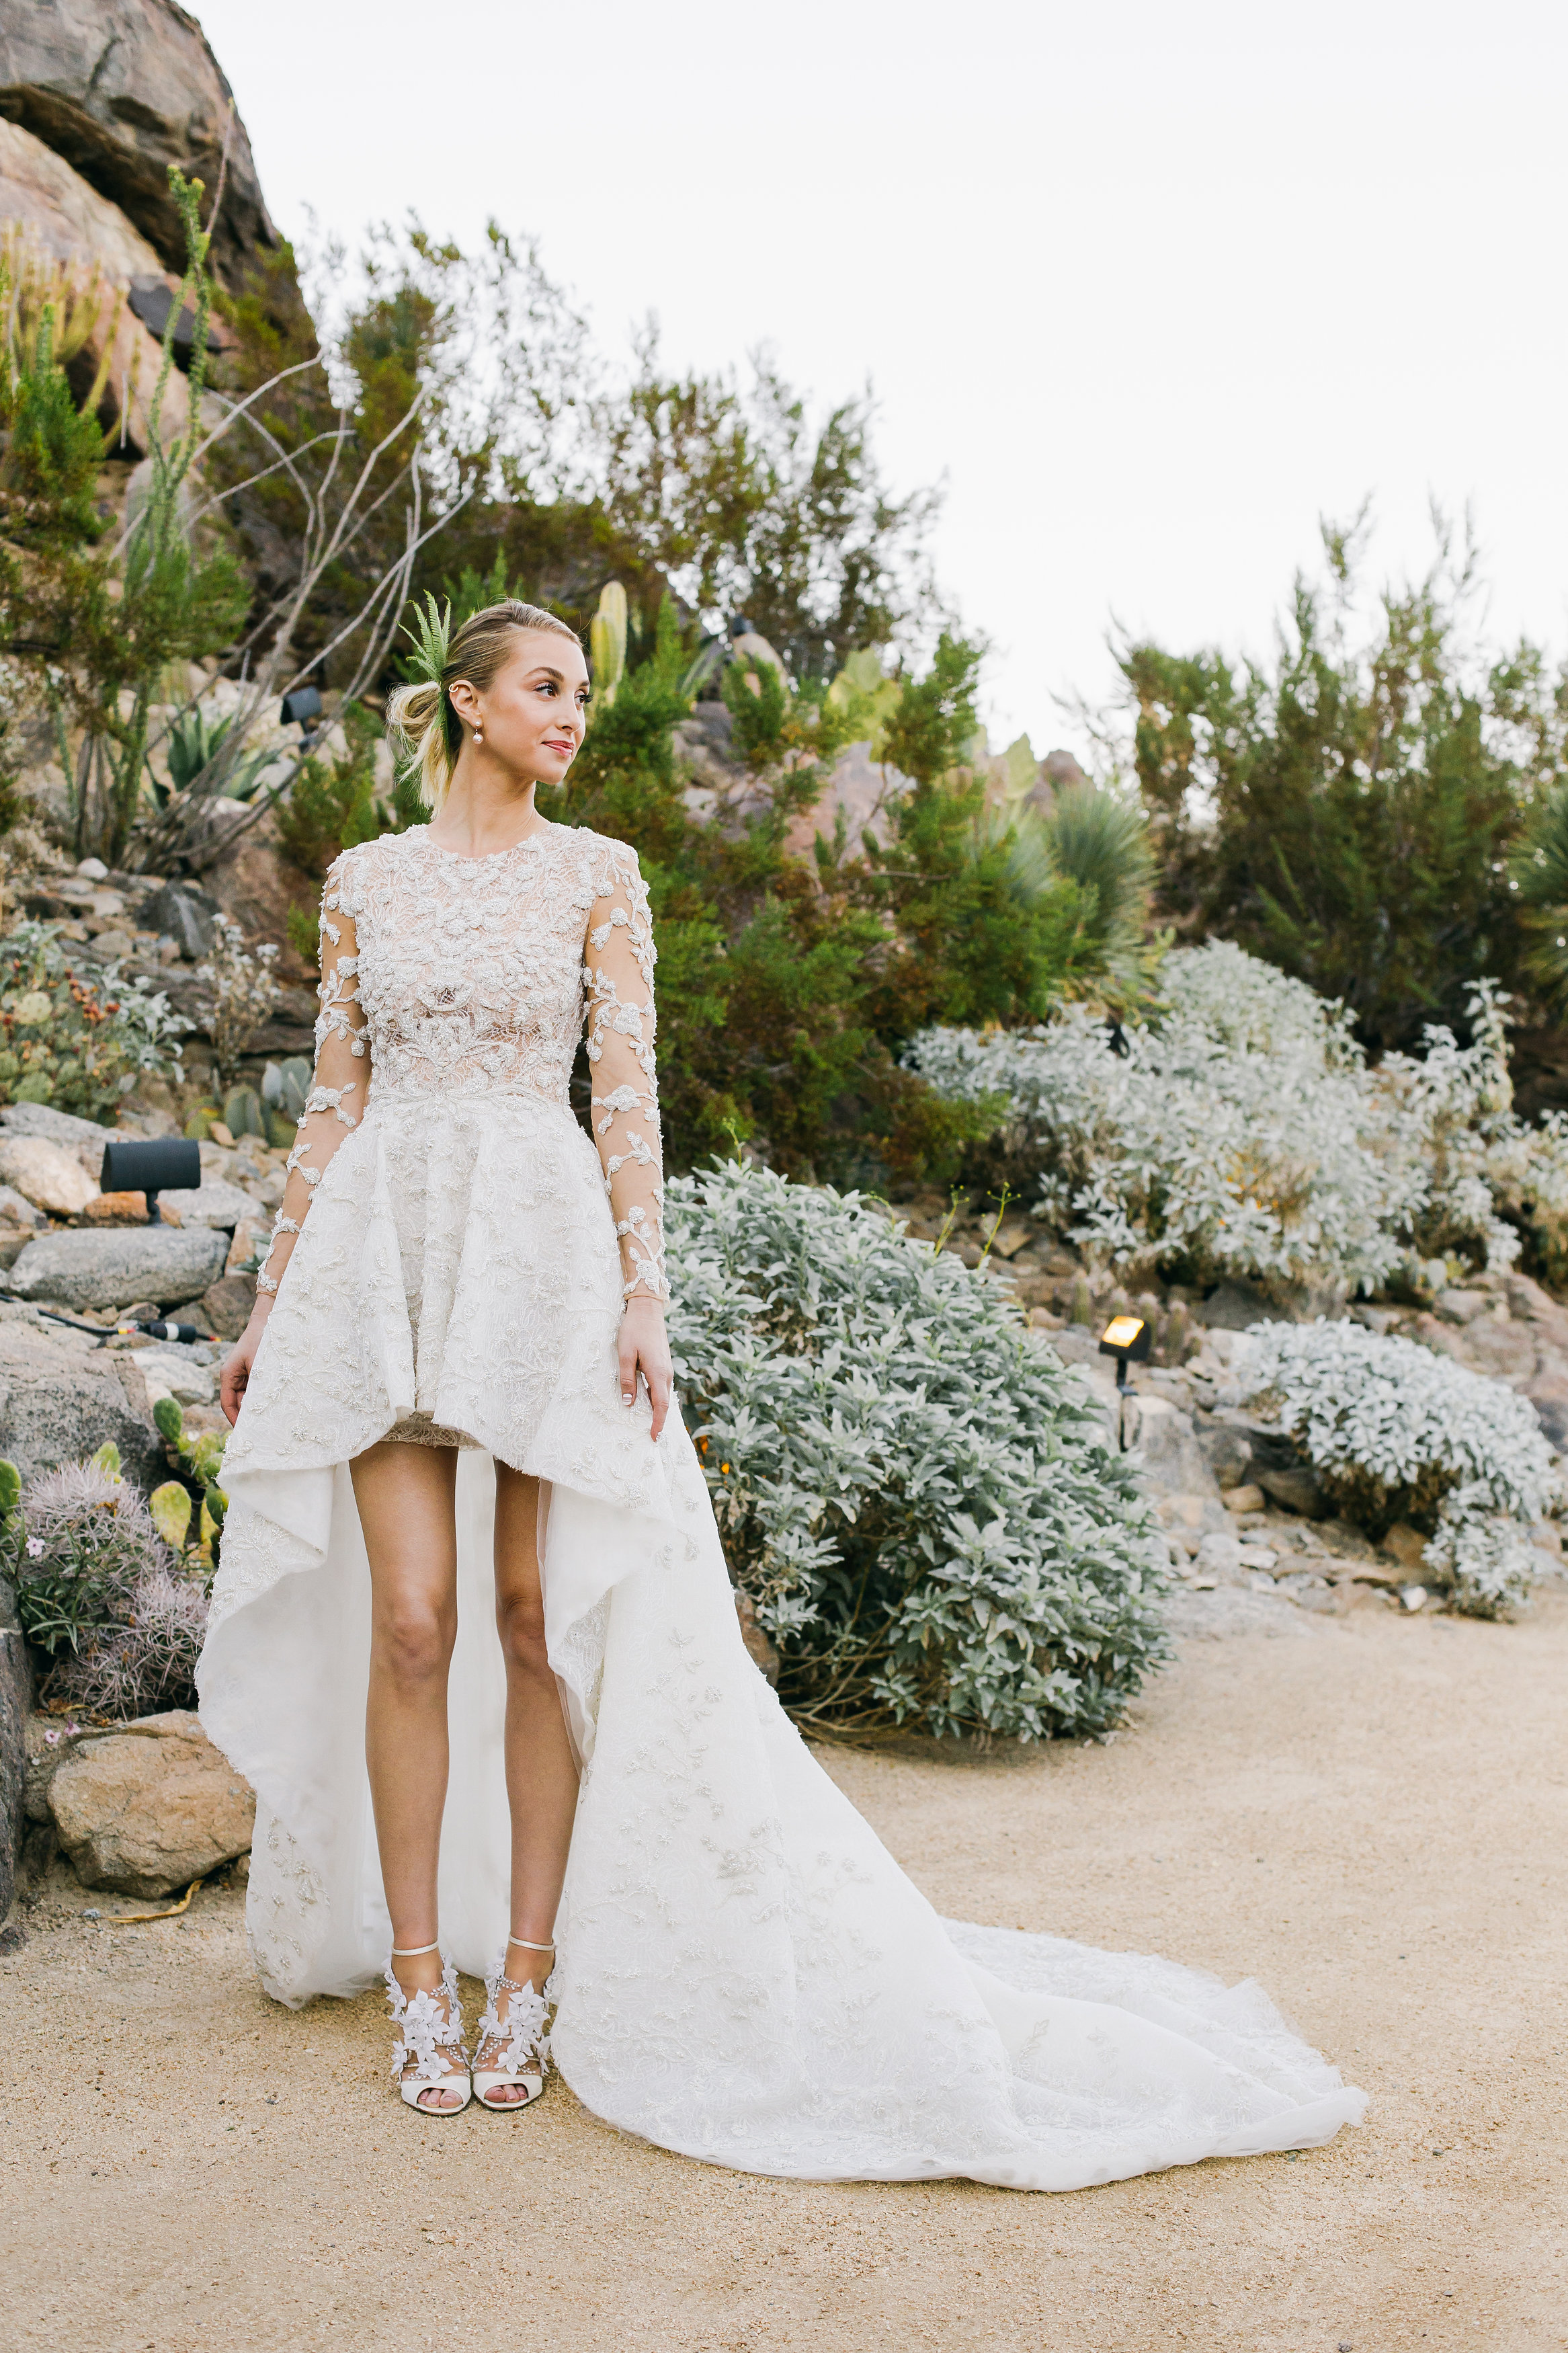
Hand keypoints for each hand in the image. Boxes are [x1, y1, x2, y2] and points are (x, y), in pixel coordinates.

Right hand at [219, 1300, 271, 1427]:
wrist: (269, 1322)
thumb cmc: (262, 1341)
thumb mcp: (260, 1366)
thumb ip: (258, 1387)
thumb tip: (259, 1408)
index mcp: (228, 1375)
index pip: (227, 1404)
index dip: (235, 1420)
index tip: (244, 1433)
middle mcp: (233, 1377)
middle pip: (237, 1403)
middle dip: (248, 1417)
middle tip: (260, 1433)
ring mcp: (244, 1376)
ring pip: (248, 1399)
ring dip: (257, 1408)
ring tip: (269, 1422)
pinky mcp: (254, 1374)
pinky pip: (256, 1391)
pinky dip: (263, 1398)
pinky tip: (274, 1406)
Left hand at [617, 1295, 671, 1441]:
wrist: (647, 1310)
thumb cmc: (634, 1331)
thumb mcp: (625, 1355)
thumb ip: (627, 1380)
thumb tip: (628, 1403)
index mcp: (658, 1373)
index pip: (661, 1405)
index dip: (657, 1423)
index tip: (653, 1437)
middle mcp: (666, 1373)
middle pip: (662, 1402)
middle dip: (656, 1420)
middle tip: (647, 1436)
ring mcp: (666, 1369)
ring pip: (661, 1394)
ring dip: (654, 1409)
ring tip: (643, 1422)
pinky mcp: (662, 1365)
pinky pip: (659, 1386)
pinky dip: (653, 1397)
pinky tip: (643, 1400)